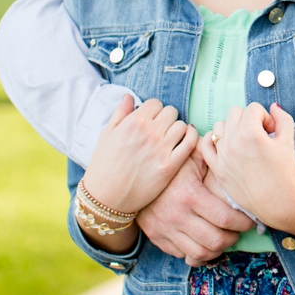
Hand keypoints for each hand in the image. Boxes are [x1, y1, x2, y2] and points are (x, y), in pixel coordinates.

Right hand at [82, 95, 196, 214]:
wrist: (106, 198)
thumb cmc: (103, 165)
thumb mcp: (106, 135)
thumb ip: (120, 113)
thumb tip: (129, 96)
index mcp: (134, 122)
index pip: (156, 103)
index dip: (153, 110)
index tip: (150, 119)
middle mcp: (150, 133)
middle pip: (171, 112)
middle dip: (165, 118)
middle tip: (159, 129)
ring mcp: (162, 149)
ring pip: (182, 125)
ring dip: (177, 129)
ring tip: (169, 137)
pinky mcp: (171, 165)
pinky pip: (191, 142)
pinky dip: (191, 137)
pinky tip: (185, 139)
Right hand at [137, 153, 255, 265]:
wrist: (128, 179)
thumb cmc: (167, 166)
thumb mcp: (188, 156)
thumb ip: (211, 154)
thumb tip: (232, 150)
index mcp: (190, 195)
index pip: (225, 219)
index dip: (243, 223)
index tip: (250, 220)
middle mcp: (177, 217)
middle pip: (215, 241)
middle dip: (233, 239)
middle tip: (238, 232)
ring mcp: (166, 230)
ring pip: (200, 254)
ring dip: (217, 250)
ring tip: (224, 239)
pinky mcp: (158, 238)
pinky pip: (183, 255)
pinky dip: (198, 254)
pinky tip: (205, 243)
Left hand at [198, 103, 294, 229]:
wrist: (279, 205)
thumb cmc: (285, 175)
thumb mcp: (288, 142)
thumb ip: (282, 119)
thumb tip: (273, 108)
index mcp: (250, 133)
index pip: (254, 109)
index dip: (266, 117)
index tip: (273, 131)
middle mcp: (232, 142)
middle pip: (235, 113)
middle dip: (249, 119)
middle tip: (261, 135)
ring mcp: (222, 156)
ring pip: (220, 126)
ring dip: (232, 128)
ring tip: (246, 142)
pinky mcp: (218, 169)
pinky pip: (205, 145)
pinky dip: (213, 140)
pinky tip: (226, 145)